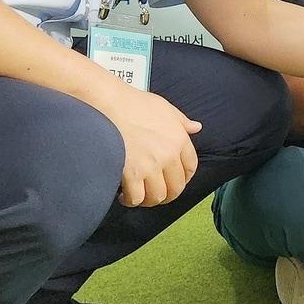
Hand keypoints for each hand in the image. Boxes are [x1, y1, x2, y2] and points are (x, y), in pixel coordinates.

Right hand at [92, 81, 202, 207]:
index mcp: (179, 139)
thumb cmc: (132, 103)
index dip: (183, 178)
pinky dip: (131, 200)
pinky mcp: (131, 174)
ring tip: (140, 195)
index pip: (190, 167)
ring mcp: (150, 166)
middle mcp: (168, 155)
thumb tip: (196, 127)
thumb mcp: (164, 108)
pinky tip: (124, 195)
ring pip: (157, 197)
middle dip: (167, 194)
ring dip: (149, 200)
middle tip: (155, 192)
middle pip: (176, 187)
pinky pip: (136, 198)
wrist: (107, 103)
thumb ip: (181, 121)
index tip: (175, 181)